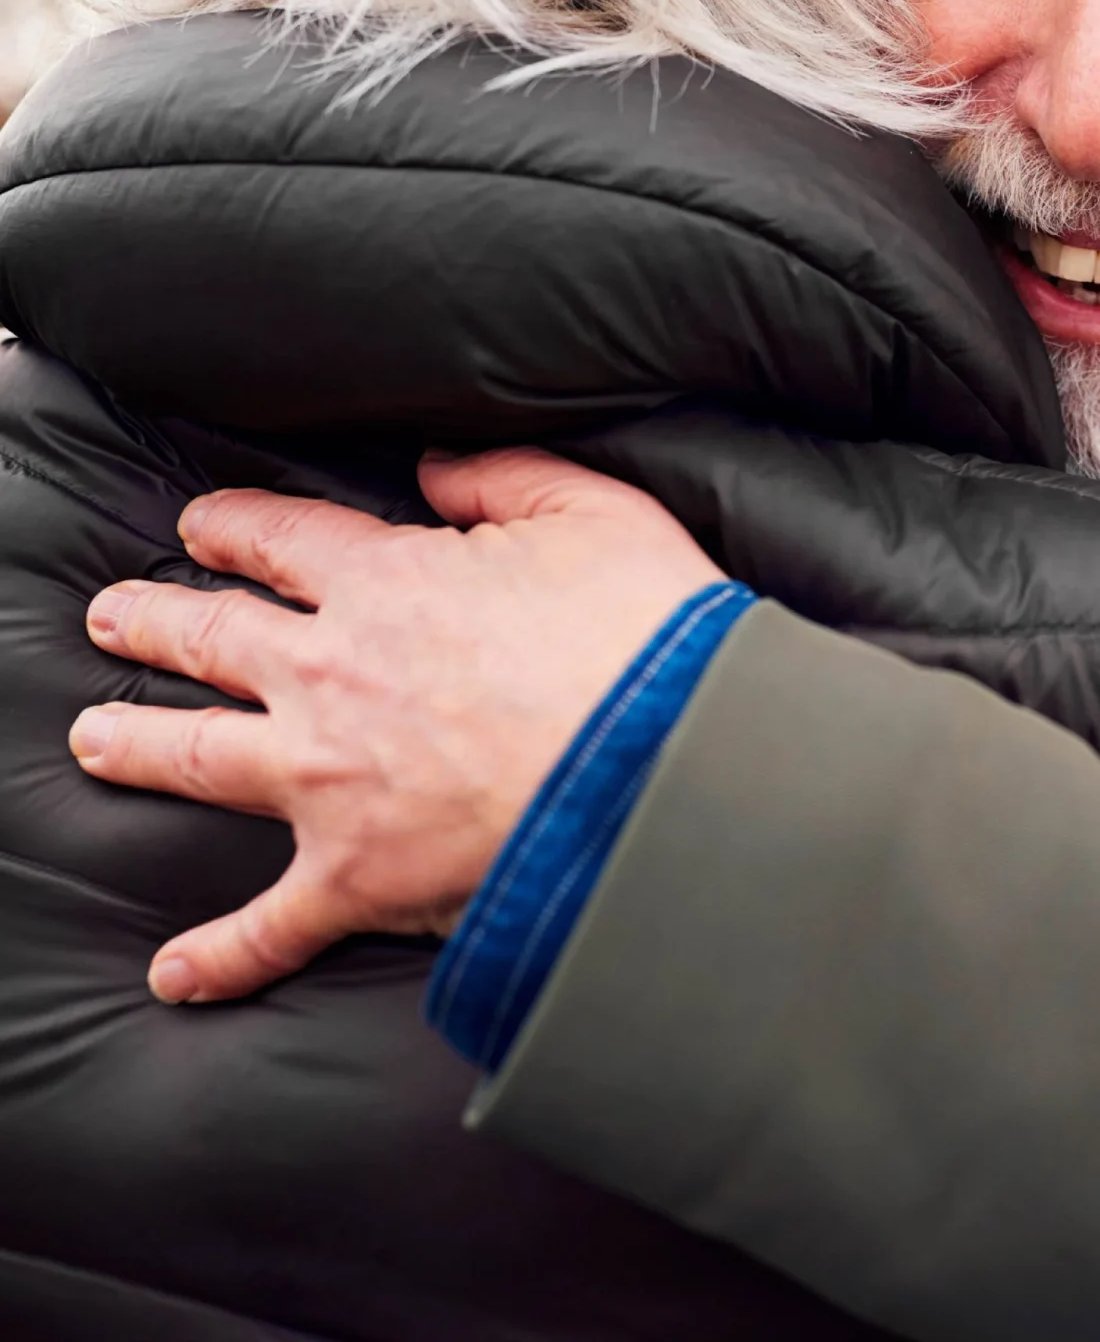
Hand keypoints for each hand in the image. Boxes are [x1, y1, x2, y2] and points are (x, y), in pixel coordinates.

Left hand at [71, 448, 723, 1005]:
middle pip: (211, 637)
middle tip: (114, 615)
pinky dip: (221, 954)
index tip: (204, 526)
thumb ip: (505, 476)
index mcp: (388, 581)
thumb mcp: (592, 513)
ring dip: (136, 744)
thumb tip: (434, 467)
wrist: (663, 764)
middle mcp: (332, 673)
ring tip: (95, 738)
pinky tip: (176, 972)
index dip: (235, 527)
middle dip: (155, 620)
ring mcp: (330, 780)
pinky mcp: (355, 876)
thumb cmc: (642, 635)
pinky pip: (269, 925)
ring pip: (198, 756)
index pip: (281, 540)